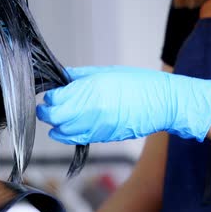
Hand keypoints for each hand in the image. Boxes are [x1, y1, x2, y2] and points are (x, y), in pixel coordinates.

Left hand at [36, 66, 210, 143]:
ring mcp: (95, 126)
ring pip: (61, 131)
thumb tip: (62, 77)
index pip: (55, 98)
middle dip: (48, 111)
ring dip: (56, 124)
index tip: (51, 93)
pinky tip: (67, 127)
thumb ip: (80, 76)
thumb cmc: (138, 84)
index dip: (50, 96)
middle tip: (49, 105)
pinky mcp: (101, 137)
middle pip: (54, 116)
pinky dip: (66, 134)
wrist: (162, 104)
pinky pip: (75, 139)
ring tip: (59, 116)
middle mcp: (90, 110)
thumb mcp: (106, 72)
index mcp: (90, 89)